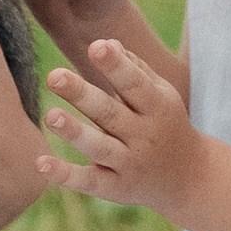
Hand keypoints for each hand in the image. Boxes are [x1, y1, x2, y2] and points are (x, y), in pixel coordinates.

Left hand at [35, 37, 201, 217]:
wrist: (190, 178)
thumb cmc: (166, 123)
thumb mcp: (161, 94)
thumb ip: (135, 69)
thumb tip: (106, 42)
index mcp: (157, 107)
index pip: (135, 84)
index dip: (117, 65)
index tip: (96, 47)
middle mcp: (144, 136)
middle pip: (110, 113)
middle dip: (82, 95)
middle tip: (54, 76)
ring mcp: (130, 164)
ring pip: (99, 147)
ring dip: (74, 132)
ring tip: (50, 116)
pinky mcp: (116, 188)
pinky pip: (89, 182)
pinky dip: (65, 175)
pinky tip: (40, 163)